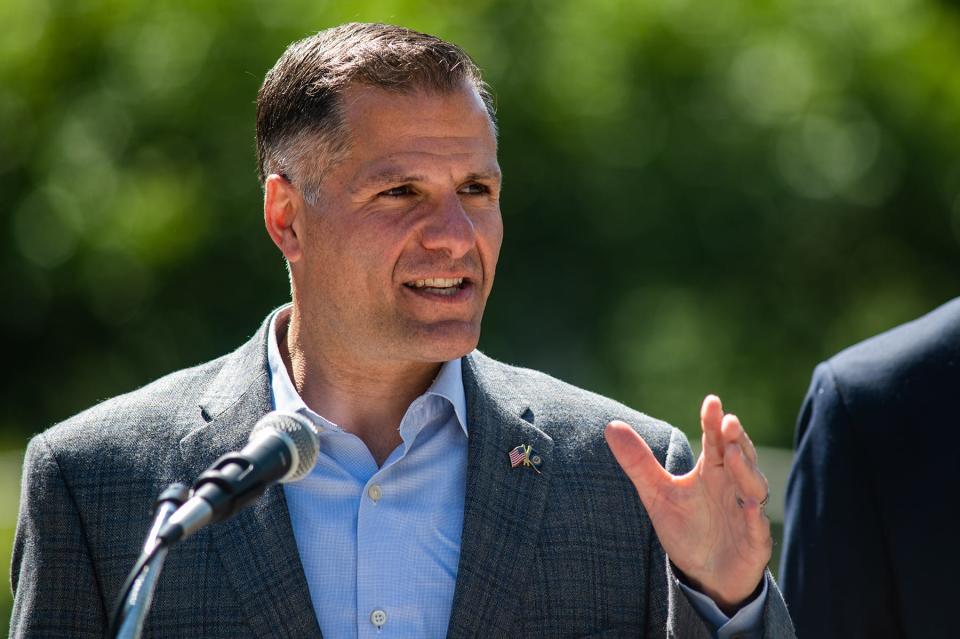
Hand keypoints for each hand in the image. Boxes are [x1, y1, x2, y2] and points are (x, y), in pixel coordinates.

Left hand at [604, 395, 770, 612]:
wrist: (705, 575)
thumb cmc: (686, 528)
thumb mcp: (657, 494)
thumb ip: (638, 462)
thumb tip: (610, 426)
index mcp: (713, 471)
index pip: (715, 441)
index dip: (714, 422)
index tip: (712, 401)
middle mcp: (734, 487)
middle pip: (740, 457)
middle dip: (736, 440)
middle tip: (729, 422)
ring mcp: (748, 513)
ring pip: (754, 487)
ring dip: (746, 470)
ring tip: (734, 454)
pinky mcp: (755, 542)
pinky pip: (758, 527)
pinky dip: (755, 517)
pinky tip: (750, 506)